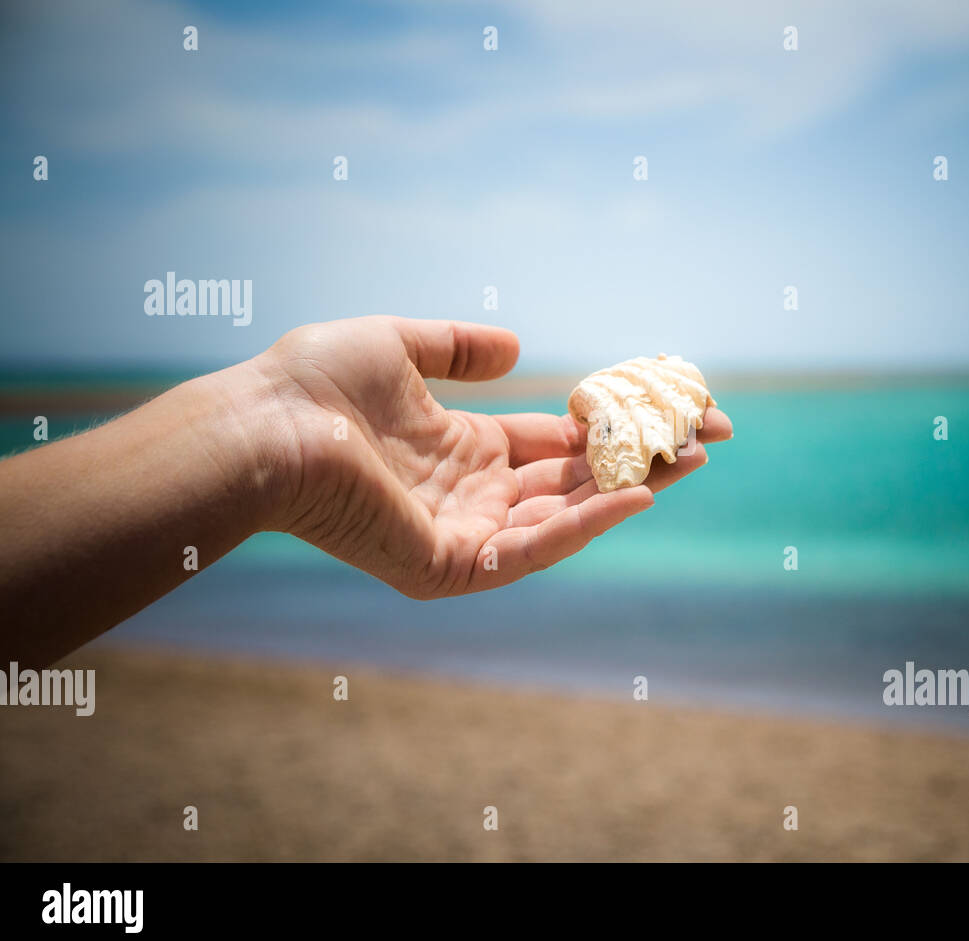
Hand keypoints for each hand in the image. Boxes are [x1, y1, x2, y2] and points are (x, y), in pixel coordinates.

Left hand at [253, 315, 731, 598]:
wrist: (262, 426)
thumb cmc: (313, 383)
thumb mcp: (398, 345)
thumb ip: (457, 346)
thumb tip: (516, 348)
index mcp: (463, 448)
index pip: (554, 443)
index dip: (611, 427)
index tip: (666, 408)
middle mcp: (472, 495)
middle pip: (573, 482)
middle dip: (640, 461)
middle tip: (706, 437)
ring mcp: (463, 535)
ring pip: (564, 517)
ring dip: (629, 491)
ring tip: (691, 461)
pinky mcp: (450, 566)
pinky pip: (532, 550)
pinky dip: (585, 524)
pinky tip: (635, 495)